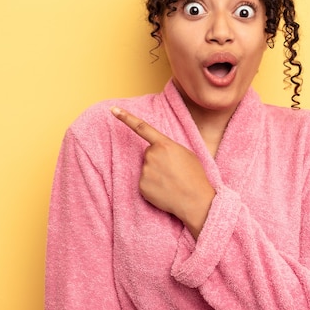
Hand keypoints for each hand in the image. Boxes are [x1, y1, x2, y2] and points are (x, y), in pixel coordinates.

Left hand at [111, 107, 215, 238]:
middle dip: (158, 159)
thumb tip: (155, 150)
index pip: (142, 127)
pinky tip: (165, 190)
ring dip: (156, 173)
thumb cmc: (194, 175)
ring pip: (146, 168)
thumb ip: (168, 147)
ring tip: (171, 181)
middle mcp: (152, 156)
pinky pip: (144, 182)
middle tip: (173, 170)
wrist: (195, 200)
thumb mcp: (186, 153)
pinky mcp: (142, 186)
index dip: (126, 117)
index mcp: (164, 144)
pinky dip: (153, 186)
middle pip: (149, 153)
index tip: (113, 109)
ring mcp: (145, 171)